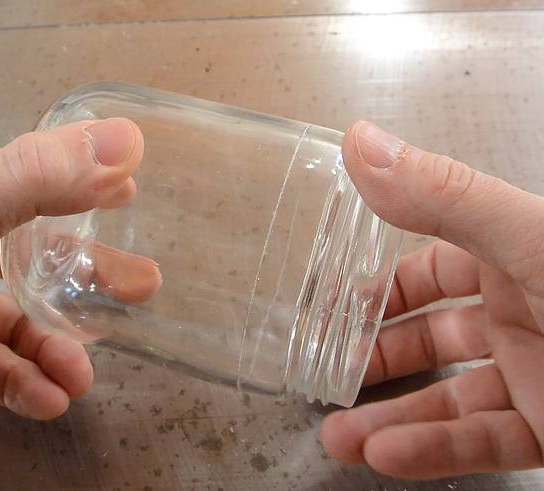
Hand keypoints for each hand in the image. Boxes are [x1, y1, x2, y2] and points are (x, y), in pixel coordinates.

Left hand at [0, 118, 143, 418]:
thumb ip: (43, 172)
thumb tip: (129, 139)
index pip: (40, 182)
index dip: (87, 183)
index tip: (130, 191)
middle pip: (39, 257)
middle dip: (95, 274)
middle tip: (144, 286)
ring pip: (13, 322)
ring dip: (55, 351)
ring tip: (87, 374)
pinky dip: (20, 384)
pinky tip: (55, 399)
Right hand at [321, 121, 543, 478]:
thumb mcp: (534, 244)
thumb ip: (446, 197)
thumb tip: (362, 144)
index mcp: (515, 255)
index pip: (429, 265)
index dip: (378, 286)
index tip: (333, 308)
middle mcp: (524, 311)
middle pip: (432, 336)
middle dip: (376, 360)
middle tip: (330, 376)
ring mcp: (538, 373)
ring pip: (450, 398)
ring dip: (392, 418)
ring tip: (343, 435)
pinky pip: (485, 443)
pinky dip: (435, 452)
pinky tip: (389, 455)